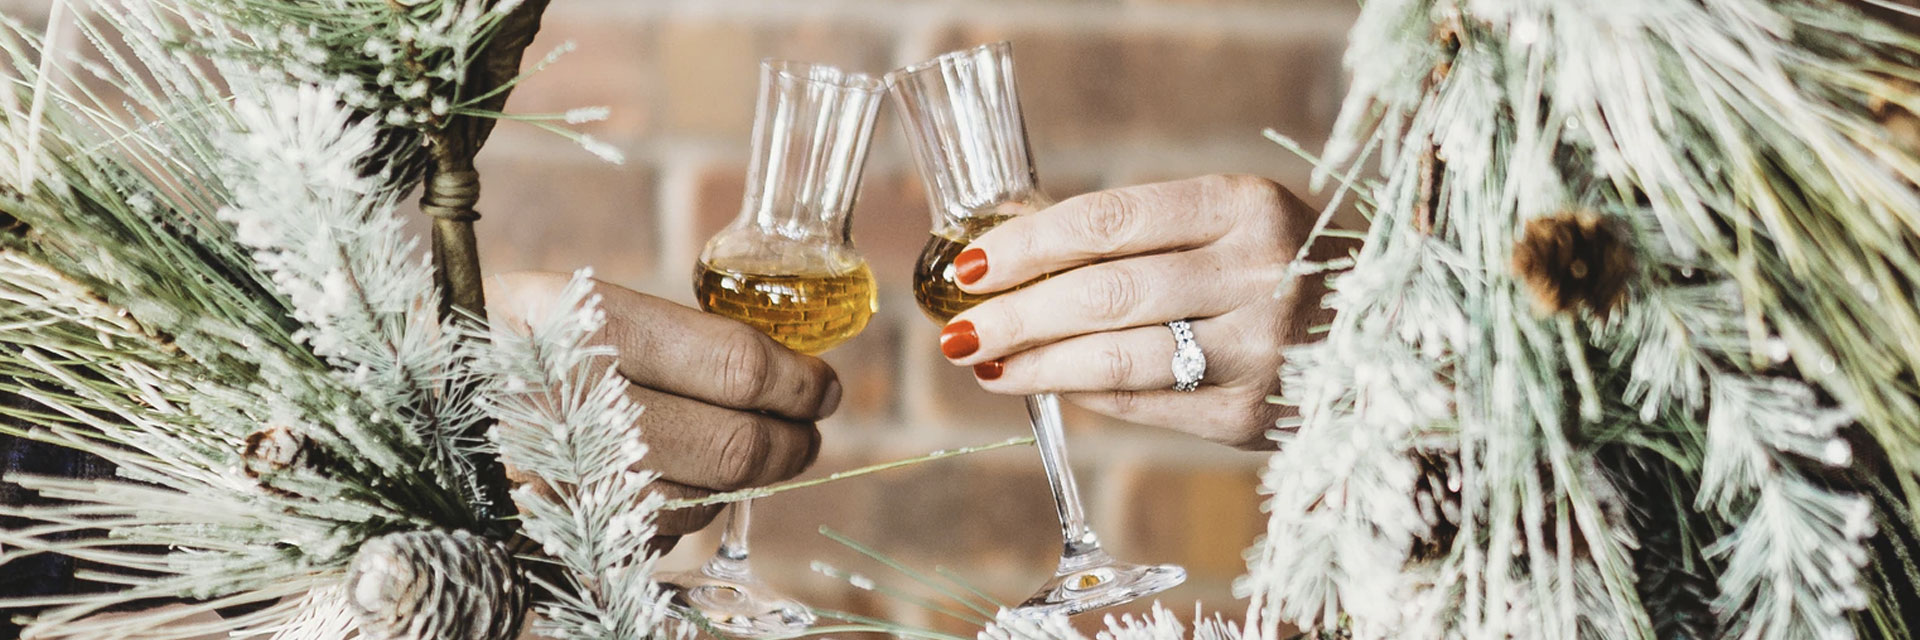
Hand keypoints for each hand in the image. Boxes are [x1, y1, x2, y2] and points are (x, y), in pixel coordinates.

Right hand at [486, 272, 839, 551]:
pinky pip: (651, 536)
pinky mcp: (546, 534)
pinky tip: (667, 479)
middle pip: (731, 446)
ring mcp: (552, 479)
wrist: (393, 404)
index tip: (820, 385)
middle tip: (806, 431)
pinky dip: (679, 510)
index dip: (797, 382)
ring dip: (739, 483)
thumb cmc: (499, 345)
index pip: (733, 365)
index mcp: (574, 321)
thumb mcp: (566, 306)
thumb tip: (787, 374)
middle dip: (790, 443)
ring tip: (745, 451)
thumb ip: (671, 336)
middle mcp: (562, 402)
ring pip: (700, 501)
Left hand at [938, 175, 1338, 449]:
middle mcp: (1260, 275)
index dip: (1027, 243)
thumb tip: (1016, 254)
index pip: (1109, 220)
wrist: (1386, 341)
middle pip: (1104, 292)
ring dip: (1035, 362)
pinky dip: (1082, 393)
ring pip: (1114, 357)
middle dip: (1016, 313)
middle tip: (959, 327)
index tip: (972, 264)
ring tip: (984, 361)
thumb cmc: (1284, 271)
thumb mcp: (1234, 226)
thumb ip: (1144, 235)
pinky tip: (1045, 384)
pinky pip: (1141, 402)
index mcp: (1248, 207)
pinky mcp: (1249, 414)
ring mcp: (1259, 350)